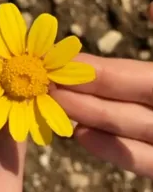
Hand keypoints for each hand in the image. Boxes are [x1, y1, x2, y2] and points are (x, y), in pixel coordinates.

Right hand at [52, 53, 152, 177]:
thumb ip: (144, 62)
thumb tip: (119, 33)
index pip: (135, 74)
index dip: (99, 71)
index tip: (62, 64)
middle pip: (126, 99)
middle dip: (86, 92)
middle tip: (48, 86)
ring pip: (128, 125)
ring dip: (91, 116)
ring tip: (56, 105)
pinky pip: (140, 159)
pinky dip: (111, 148)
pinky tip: (82, 136)